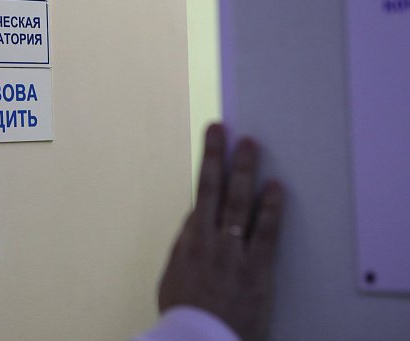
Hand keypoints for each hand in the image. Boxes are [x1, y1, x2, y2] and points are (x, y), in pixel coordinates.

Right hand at [158, 124, 284, 340]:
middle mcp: (208, 239)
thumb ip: (185, 248)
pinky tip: (276, 188)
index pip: (201, 192)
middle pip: (215, 188)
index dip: (208, 163)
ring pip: (239, 202)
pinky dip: (271, 207)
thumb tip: (194, 224)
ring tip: (250, 146)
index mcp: (188, 240)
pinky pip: (266, 232)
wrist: (198, 340)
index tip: (212, 140)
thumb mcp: (174, 276)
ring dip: (245, 171)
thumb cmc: (184, 312)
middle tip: (223, 130)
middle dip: (219, 155)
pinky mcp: (256, 269)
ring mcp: (232, 251)